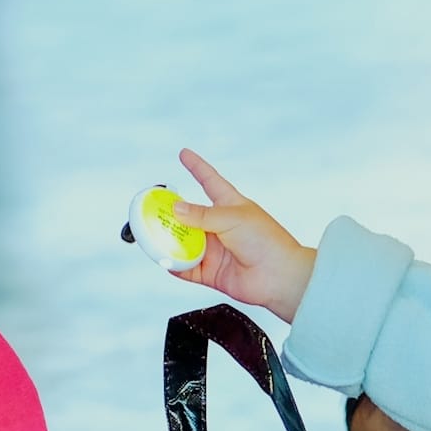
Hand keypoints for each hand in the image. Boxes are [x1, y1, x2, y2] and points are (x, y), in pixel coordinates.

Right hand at [169, 149, 317, 322]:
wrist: (281, 277)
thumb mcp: (233, 218)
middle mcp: (220, 227)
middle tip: (149, 210)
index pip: (210, 181)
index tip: (184, 153)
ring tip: (152, 237)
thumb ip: (201, 215)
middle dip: (167, 214)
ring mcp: (215, 249)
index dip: (197, 167)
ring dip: (167, 241)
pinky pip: (186, 268)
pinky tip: (165, 260)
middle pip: (186, 216)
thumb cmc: (268, 242)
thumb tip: (175, 209)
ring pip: (182, 242)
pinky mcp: (212, 272)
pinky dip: (174, 265)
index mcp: (231, 206)